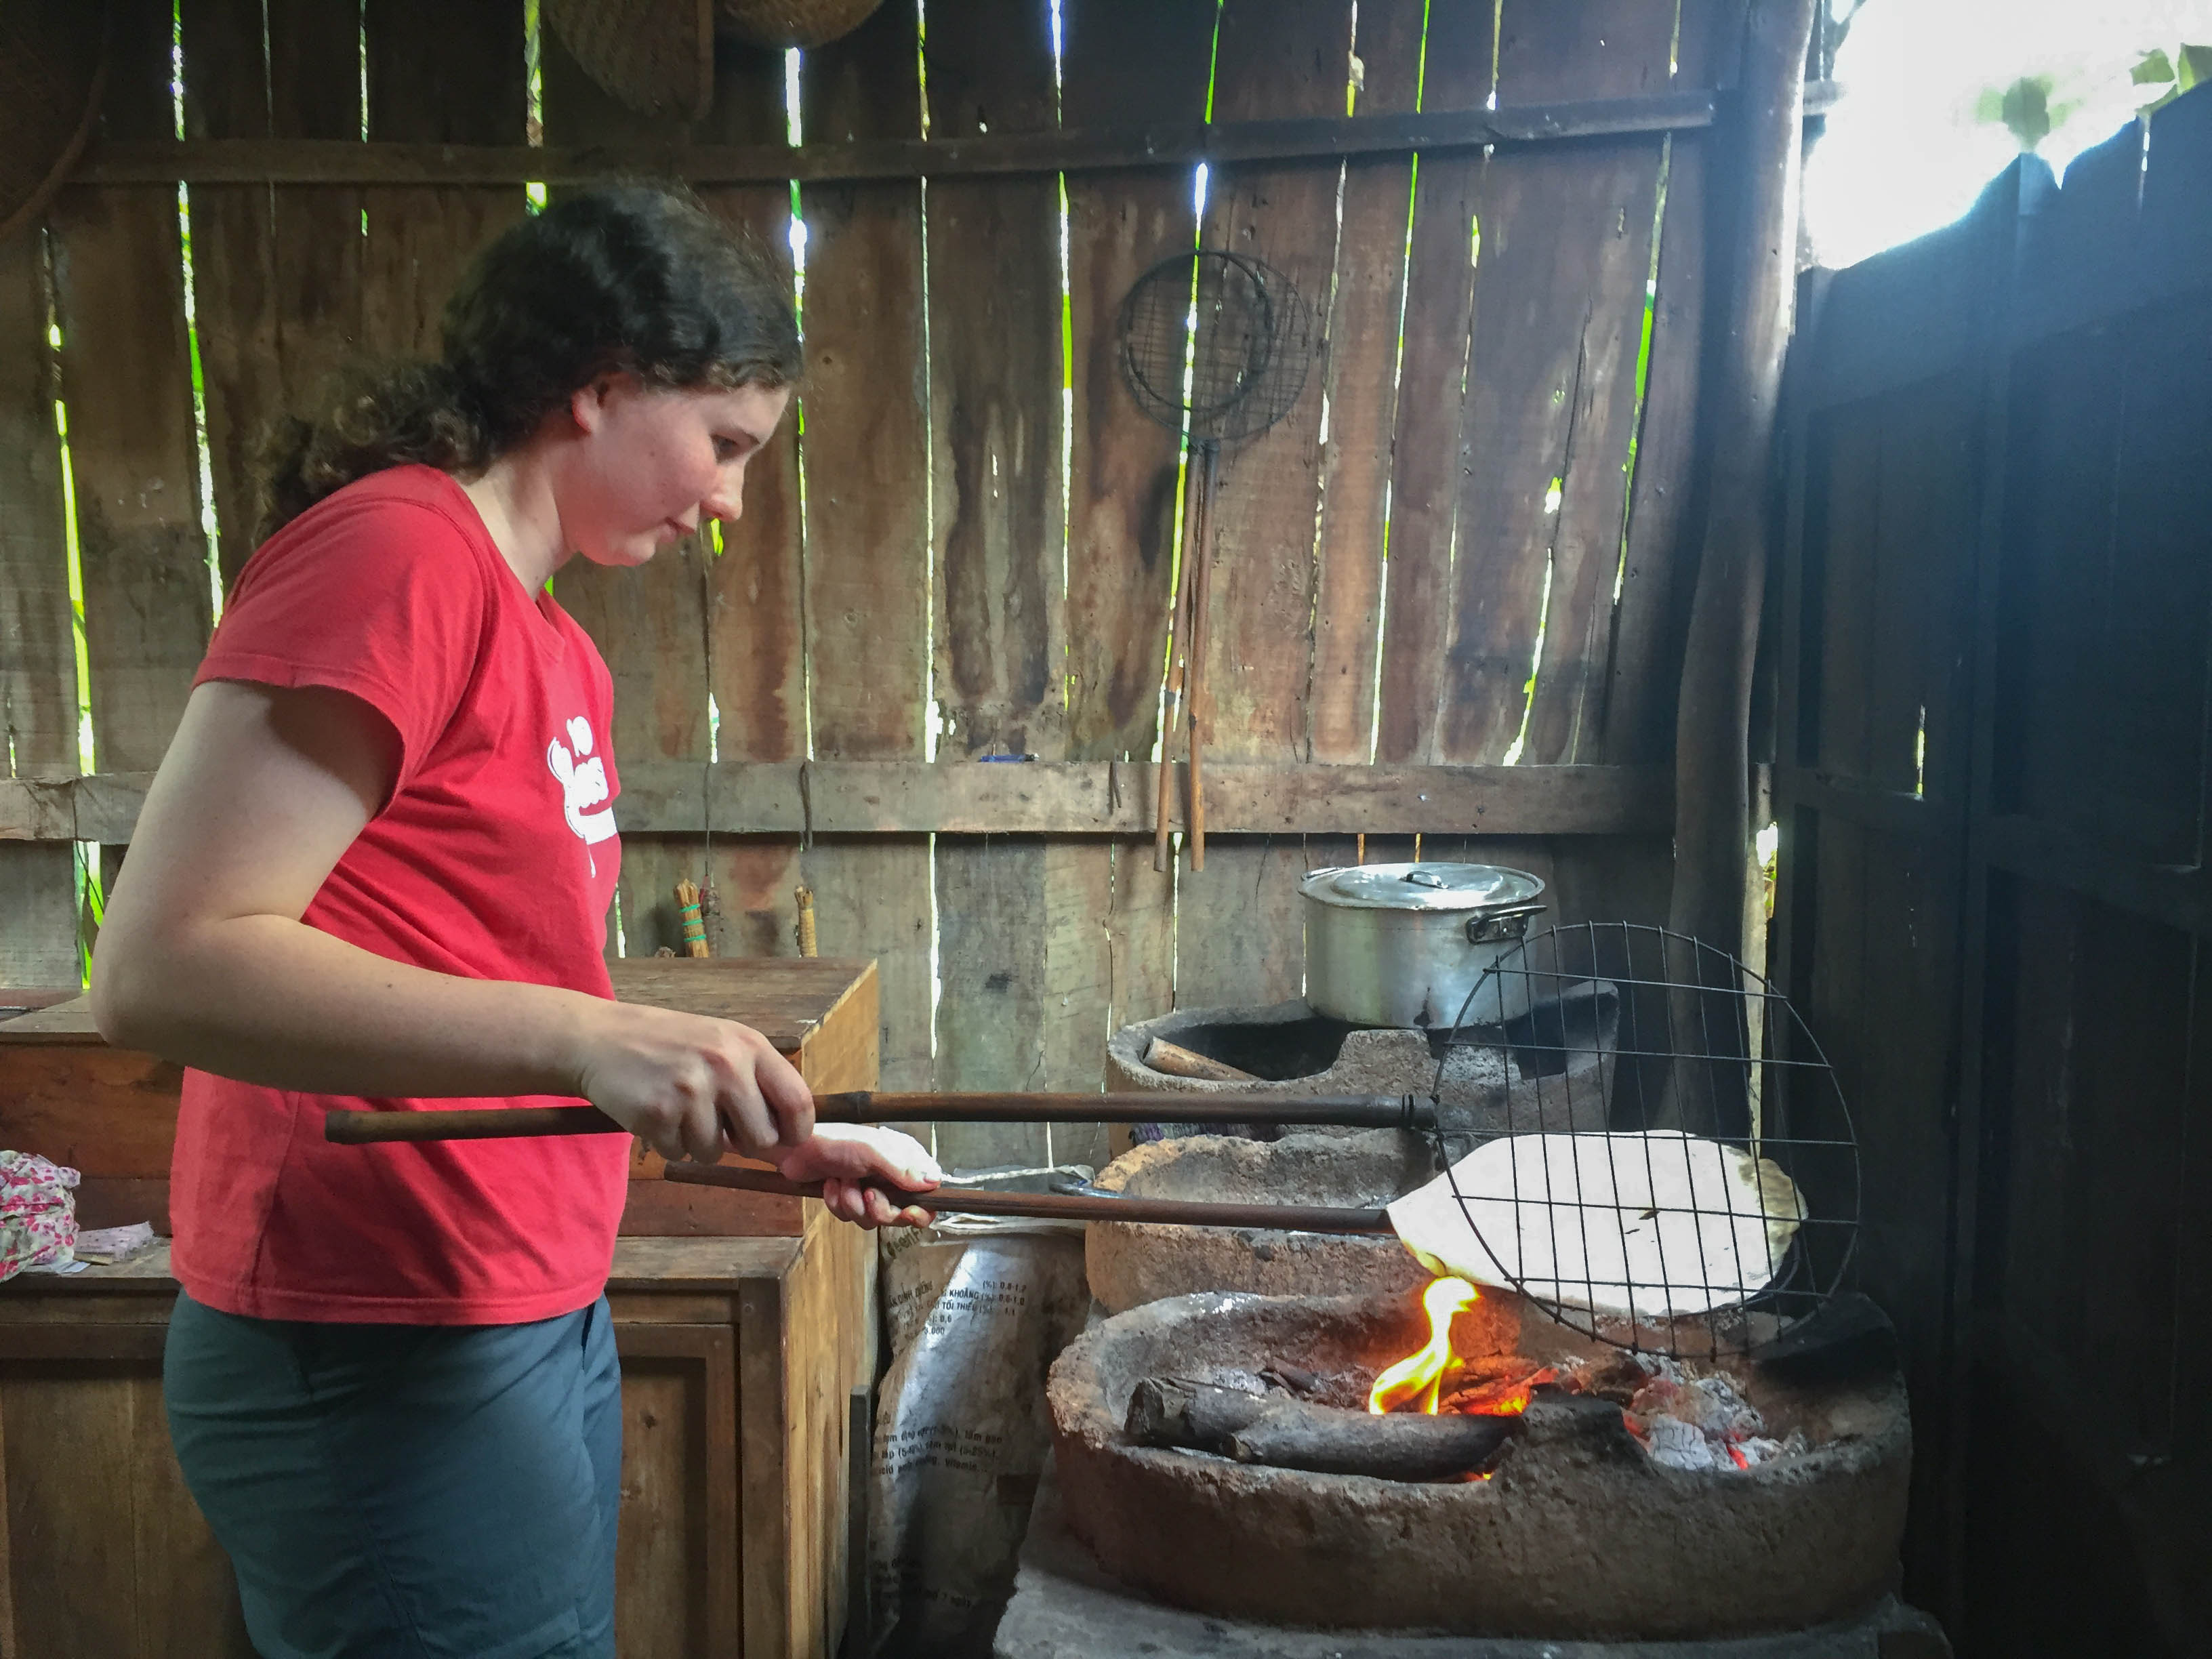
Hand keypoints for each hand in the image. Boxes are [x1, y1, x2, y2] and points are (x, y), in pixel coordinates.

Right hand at [572, 1002, 814, 1163]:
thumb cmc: (669, 1046)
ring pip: (715, 1152)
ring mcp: (691, 1088)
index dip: (796, 1132)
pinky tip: (656, 1113)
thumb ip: (757, 1085)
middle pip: (762, 1139)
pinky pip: (679, 1153)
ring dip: (697, 1142)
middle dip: (742, 1144)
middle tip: (717, 1124)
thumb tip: (791, 1142)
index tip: (785, 1142)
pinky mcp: (658, 1112)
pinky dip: (668, 1143)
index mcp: (749, 1045)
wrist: (600, 1038)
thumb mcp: (721, 1046)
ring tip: (677, 1108)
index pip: (798, 1101)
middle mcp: (725, 1064)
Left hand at [777, 1124, 940, 1229]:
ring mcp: (870, 1190)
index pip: (927, 1195)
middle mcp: (891, 1178)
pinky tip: (831, 1185)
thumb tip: (934, 1182)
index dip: (920, 1210)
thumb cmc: (838, 1141)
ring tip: (842, 1181)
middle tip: (867, 1194)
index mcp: (904, 1162)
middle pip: (899, 1214)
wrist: (797, 1147)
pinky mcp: (849, 1199)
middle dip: (879, 1209)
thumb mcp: (872, 1152)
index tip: (907, 1213)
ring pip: (873, 1219)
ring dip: (853, 1204)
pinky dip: (838, 1204)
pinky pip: (851, 1217)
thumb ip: (902, 1169)